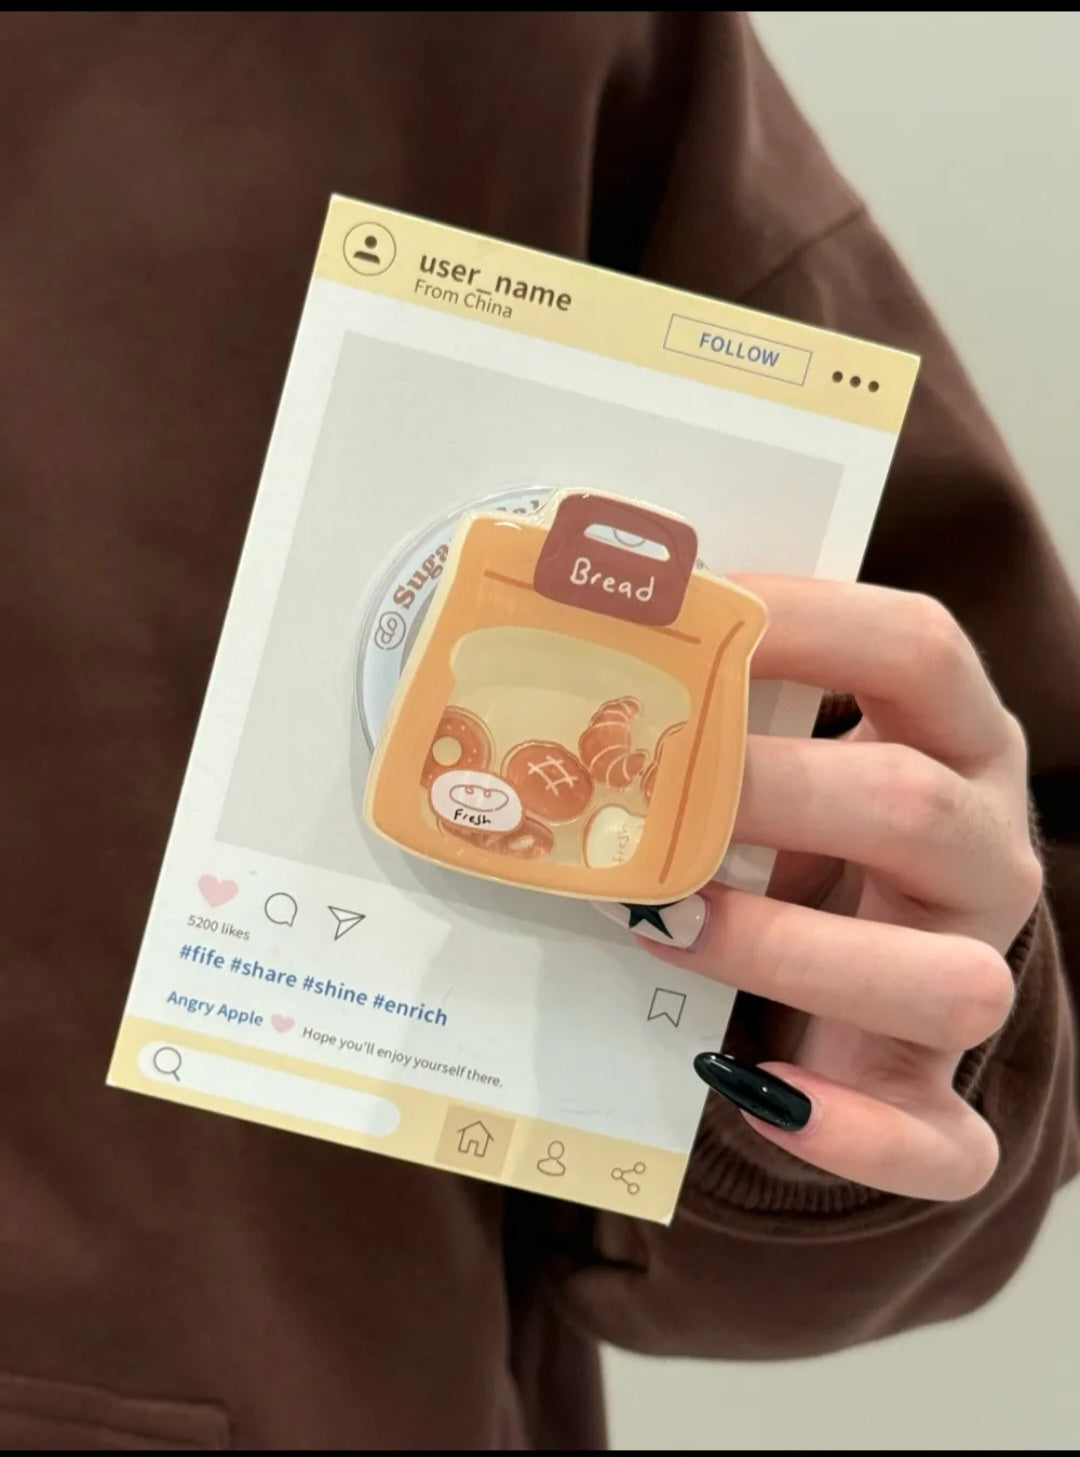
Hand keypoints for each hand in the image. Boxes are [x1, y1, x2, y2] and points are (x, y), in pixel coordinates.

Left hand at [632, 577, 1040, 1200]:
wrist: (838, 977)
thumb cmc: (794, 838)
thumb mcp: (778, 756)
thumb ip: (720, 705)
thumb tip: (570, 626)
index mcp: (955, 741)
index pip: (919, 647)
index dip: (810, 620)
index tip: (691, 618)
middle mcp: (986, 852)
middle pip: (914, 806)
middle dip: (770, 795)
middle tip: (650, 796)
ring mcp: (973, 973)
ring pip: (945, 982)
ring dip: (790, 954)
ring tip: (668, 928)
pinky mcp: (935, 1093)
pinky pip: (939, 1142)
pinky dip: (850, 1134)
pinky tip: (756, 1096)